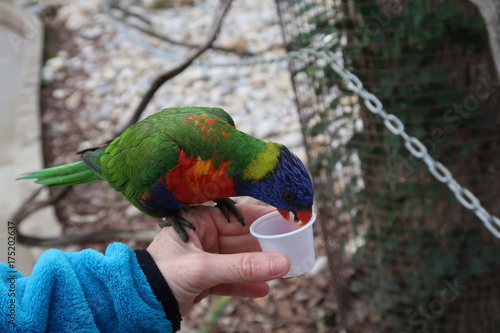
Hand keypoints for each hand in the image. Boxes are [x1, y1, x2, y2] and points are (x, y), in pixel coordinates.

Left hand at [146, 204, 290, 315]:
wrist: (137, 305)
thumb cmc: (161, 276)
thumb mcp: (203, 269)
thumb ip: (242, 267)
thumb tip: (282, 263)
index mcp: (198, 221)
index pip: (238, 217)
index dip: (263, 219)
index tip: (286, 220)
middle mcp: (203, 237)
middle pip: (242, 240)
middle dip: (265, 248)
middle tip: (291, 251)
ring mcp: (205, 258)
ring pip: (239, 261)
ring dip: (259, 268)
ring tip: (283, 272)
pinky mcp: (205, 279)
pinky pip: (231, 279)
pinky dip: (246, 285)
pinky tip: (264, 290)